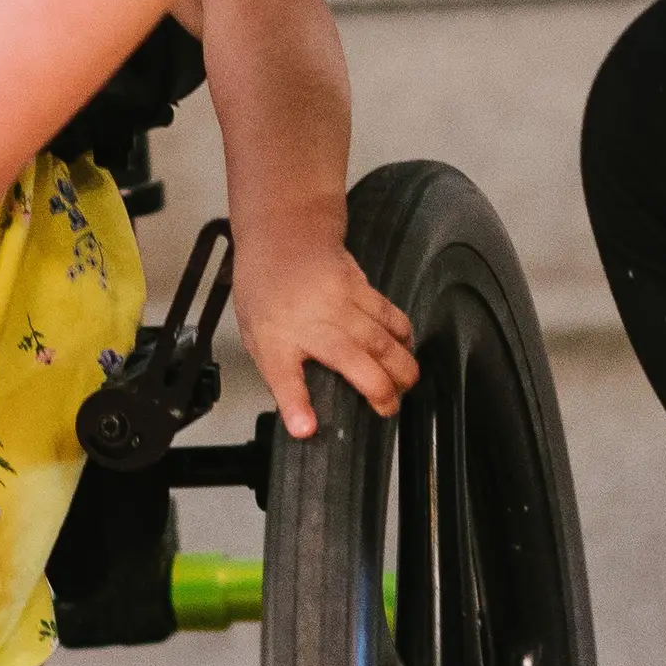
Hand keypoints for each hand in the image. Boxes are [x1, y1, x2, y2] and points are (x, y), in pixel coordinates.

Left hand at [233, 219, 415, 437]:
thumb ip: (282, 379)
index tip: (307, 428)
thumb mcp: (257, 339)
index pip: (285, 376)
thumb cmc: (268, 291)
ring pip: (384, 340)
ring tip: (405, 386)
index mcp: (280, 338)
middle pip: (358, 361)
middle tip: (389, 409)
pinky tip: (407, 350)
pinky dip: (405, 336)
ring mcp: (344, 303)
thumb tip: (303, 424)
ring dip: (401, 367)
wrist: (285, 237)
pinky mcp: (363, 289)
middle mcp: (315, 322)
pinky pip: (392, 316)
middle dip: (382, 390)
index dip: (296, 405)